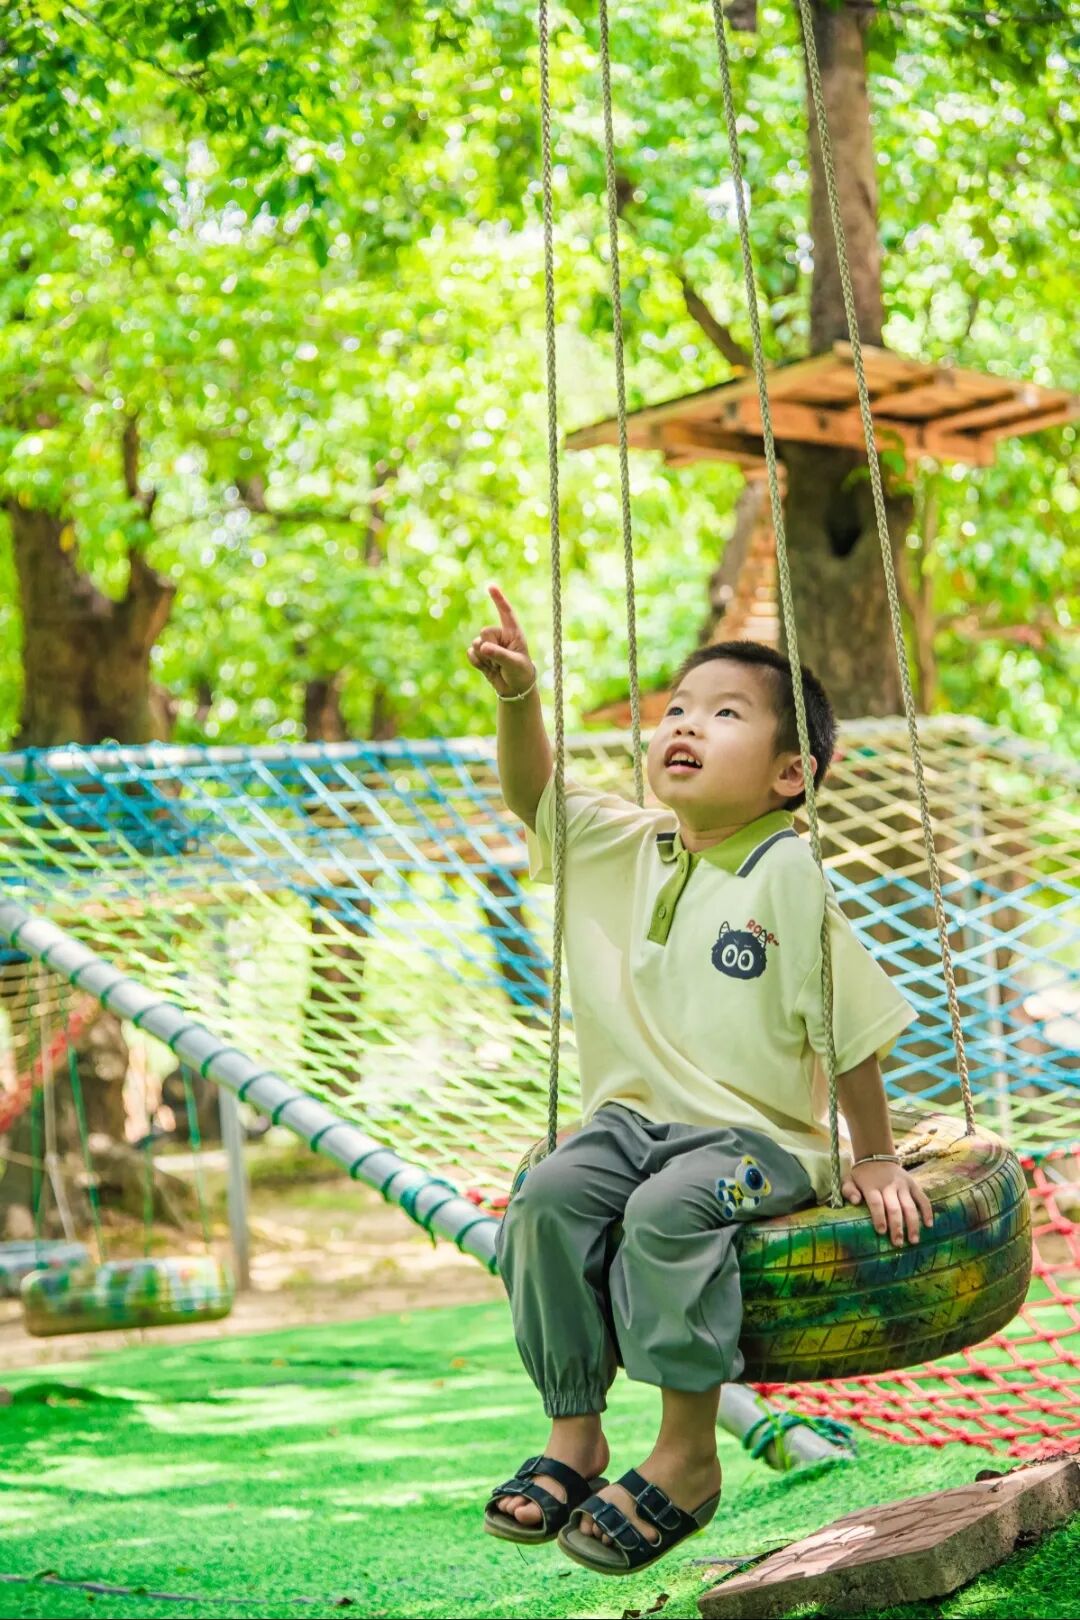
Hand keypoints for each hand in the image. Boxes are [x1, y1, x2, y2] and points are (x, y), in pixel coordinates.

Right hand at [466, 583, 536, 698]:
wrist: (515, 689)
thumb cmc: (520, 673)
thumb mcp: (514, 664)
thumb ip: (499, 654)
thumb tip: (481, 647)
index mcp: (513, 632)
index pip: (506, 612)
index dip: (498, 599)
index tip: (491, 586)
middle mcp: (500, 636)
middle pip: (484, 631)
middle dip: (489, 647)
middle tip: (500, 660)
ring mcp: (489, 644)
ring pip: (475, 644)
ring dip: (484, 658)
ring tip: (496, 666)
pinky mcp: (480, 654)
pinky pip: (470, 653)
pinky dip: (477, 663)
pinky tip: (487, 669)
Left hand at [842, 1159, 933, 1245]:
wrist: (876, 1157)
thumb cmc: (862, 1175)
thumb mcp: (849, 1179)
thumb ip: (848, 1190)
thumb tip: (855, 1201)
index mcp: (871, 1185)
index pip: (876, 1202)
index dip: (879, 1217)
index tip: (881, 1231)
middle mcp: (889, 1185)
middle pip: (894, 1208)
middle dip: (897, 1226)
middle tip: (898, 1243)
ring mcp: (903, 1185)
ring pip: (910, 1206)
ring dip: (913, 1224)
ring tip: (914, 1240)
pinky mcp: (913, 1184)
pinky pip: (923, 1198)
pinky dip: (927, 1211)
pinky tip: (929, 1225)